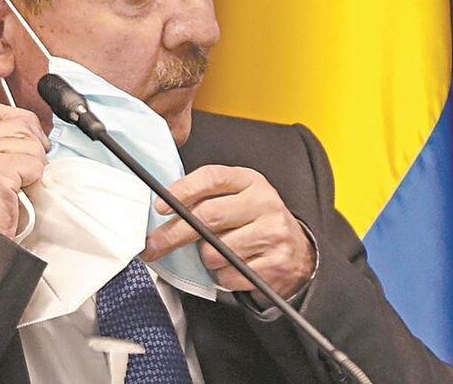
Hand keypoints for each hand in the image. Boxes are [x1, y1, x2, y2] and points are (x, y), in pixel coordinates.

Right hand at [0, 102, 48, 237]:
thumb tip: (27, 136)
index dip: (20, 125)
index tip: (29, 144)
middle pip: (18, 123)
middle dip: (33, 147)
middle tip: (29, 173)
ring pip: (30, 142)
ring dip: (34, 168)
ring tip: (18, 188)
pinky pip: (34, 163)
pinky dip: (34, 181)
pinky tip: (18, 196)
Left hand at [141, 165, 314, 299]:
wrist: (298, 254)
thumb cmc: (256, 223)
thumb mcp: (238, 199)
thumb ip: (207, 198)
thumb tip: (165, 210)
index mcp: (251, 181)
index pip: (211, 177)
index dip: (182, 191)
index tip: (160, 207)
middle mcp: (264, 203)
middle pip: (207, 216)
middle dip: (173, 234)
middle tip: (154, 245)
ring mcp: (272, 233)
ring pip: (215, 251)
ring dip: (206, 258)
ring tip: (219, 254)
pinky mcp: (275, 264)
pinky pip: (229, 274)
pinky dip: (222, 276)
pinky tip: (234, 267)